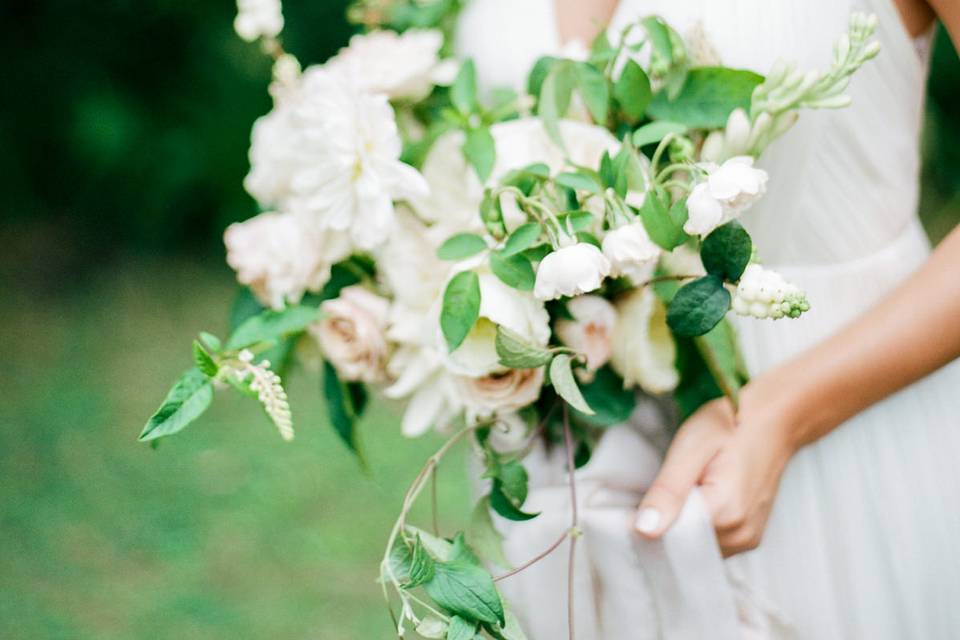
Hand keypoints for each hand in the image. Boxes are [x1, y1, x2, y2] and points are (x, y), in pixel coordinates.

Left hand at [632, 389, 796, 556]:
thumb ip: (668, 491)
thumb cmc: (730, 426)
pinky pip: (712, 543)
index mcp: (725, 514)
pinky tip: (697, 500)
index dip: (650, 524)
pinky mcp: (749, 536)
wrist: (772, 421)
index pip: (671, 541)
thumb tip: (644, 530)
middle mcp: (740, 535)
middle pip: (684, 547)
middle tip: (665, 489)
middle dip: (666, 524)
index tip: (640, 503)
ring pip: (697, 548)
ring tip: (685, 491)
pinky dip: (698, 526)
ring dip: (683, 525)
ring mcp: (748, 539)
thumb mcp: (691, 447)